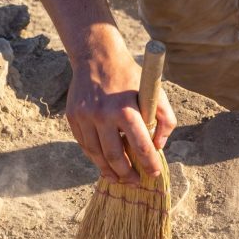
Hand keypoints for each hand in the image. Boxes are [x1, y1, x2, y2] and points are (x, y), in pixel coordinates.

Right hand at [65, 31, 176, 184]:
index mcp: (126, 109)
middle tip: (136, 182)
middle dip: (127, 174)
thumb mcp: (155, 92)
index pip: (140, 146)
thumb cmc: (131, 77)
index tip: (154, 174)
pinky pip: (84, 144)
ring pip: (96, 154)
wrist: (97, 56)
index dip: (149, 164)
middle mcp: (102, 114)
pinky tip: (105, 163)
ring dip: (109, 171)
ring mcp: (84, 116)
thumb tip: (158, 147)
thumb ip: (165, 120)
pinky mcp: (72, 116)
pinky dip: (95, 157)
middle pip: (115, 156)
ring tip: (120, 179)